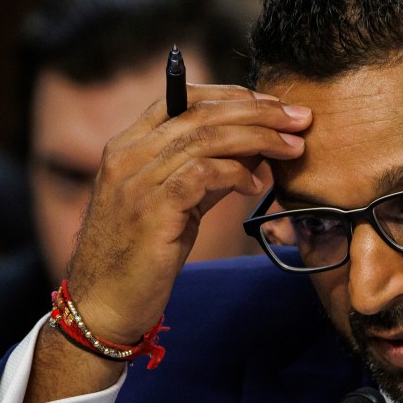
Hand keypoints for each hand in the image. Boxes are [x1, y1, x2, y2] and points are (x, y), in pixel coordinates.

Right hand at [66, 84, 309, 343]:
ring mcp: (135, 180)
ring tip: (291, 148)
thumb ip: (206, 172)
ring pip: (206, 138)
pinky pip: (202, 174)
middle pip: (201, 112)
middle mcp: (127, 155)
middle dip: (258, 112)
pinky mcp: (150, 209)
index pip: (183, 98)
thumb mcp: (174, 204)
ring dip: (258, 138)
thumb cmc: (142, 257)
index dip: (234, 96)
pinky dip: (236, 173)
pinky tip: (256, 185)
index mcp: (128, 145)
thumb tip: (256, 148)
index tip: (275, 106)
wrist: (103, 306)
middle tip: (299, 119)